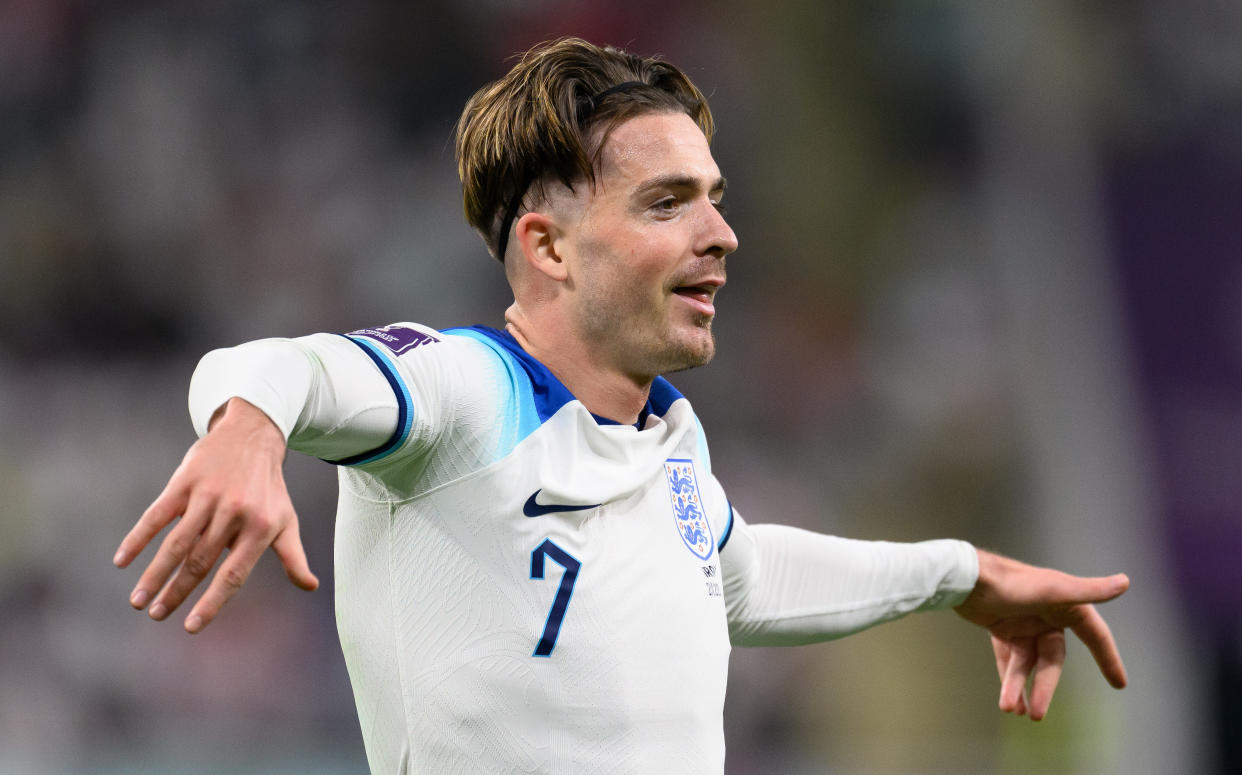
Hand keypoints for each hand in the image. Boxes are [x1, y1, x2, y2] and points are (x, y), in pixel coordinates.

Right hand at [114, 397, 318, 632]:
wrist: (252, 437)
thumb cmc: (269, 489)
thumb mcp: (286, 520)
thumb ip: (292, 556)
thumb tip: (310, 587)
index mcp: (260, 528)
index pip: (233, 575)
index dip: (212, 603)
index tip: (191, 627)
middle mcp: (235, 513)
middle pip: (199, 563)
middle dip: (175, 593)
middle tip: (156, 615)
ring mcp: (208, 496)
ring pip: (176, 544)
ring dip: (154, 574)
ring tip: (138, 601)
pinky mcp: (184, 482)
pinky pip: (157, 515)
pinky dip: (138, 538)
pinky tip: (122, 561)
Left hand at [954, 549, 1127, 720]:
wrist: (964, 578)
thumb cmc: (1010, 582)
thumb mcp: (1053, 589)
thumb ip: (1089, 590)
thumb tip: (1126, 582)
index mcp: (1066, 604)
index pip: (1095, 636)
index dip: (1108, 658)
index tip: (1119, 683)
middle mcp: (1047, 614)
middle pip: (1051, 660)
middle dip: (1044, 687)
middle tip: (1037, 715)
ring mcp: (1024, 622)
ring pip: (1027, 663)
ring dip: (1019, 686)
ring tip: (1012, 710)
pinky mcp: (1002, 627)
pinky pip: (1009, 658)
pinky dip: (1008, 677)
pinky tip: (1007, 700)